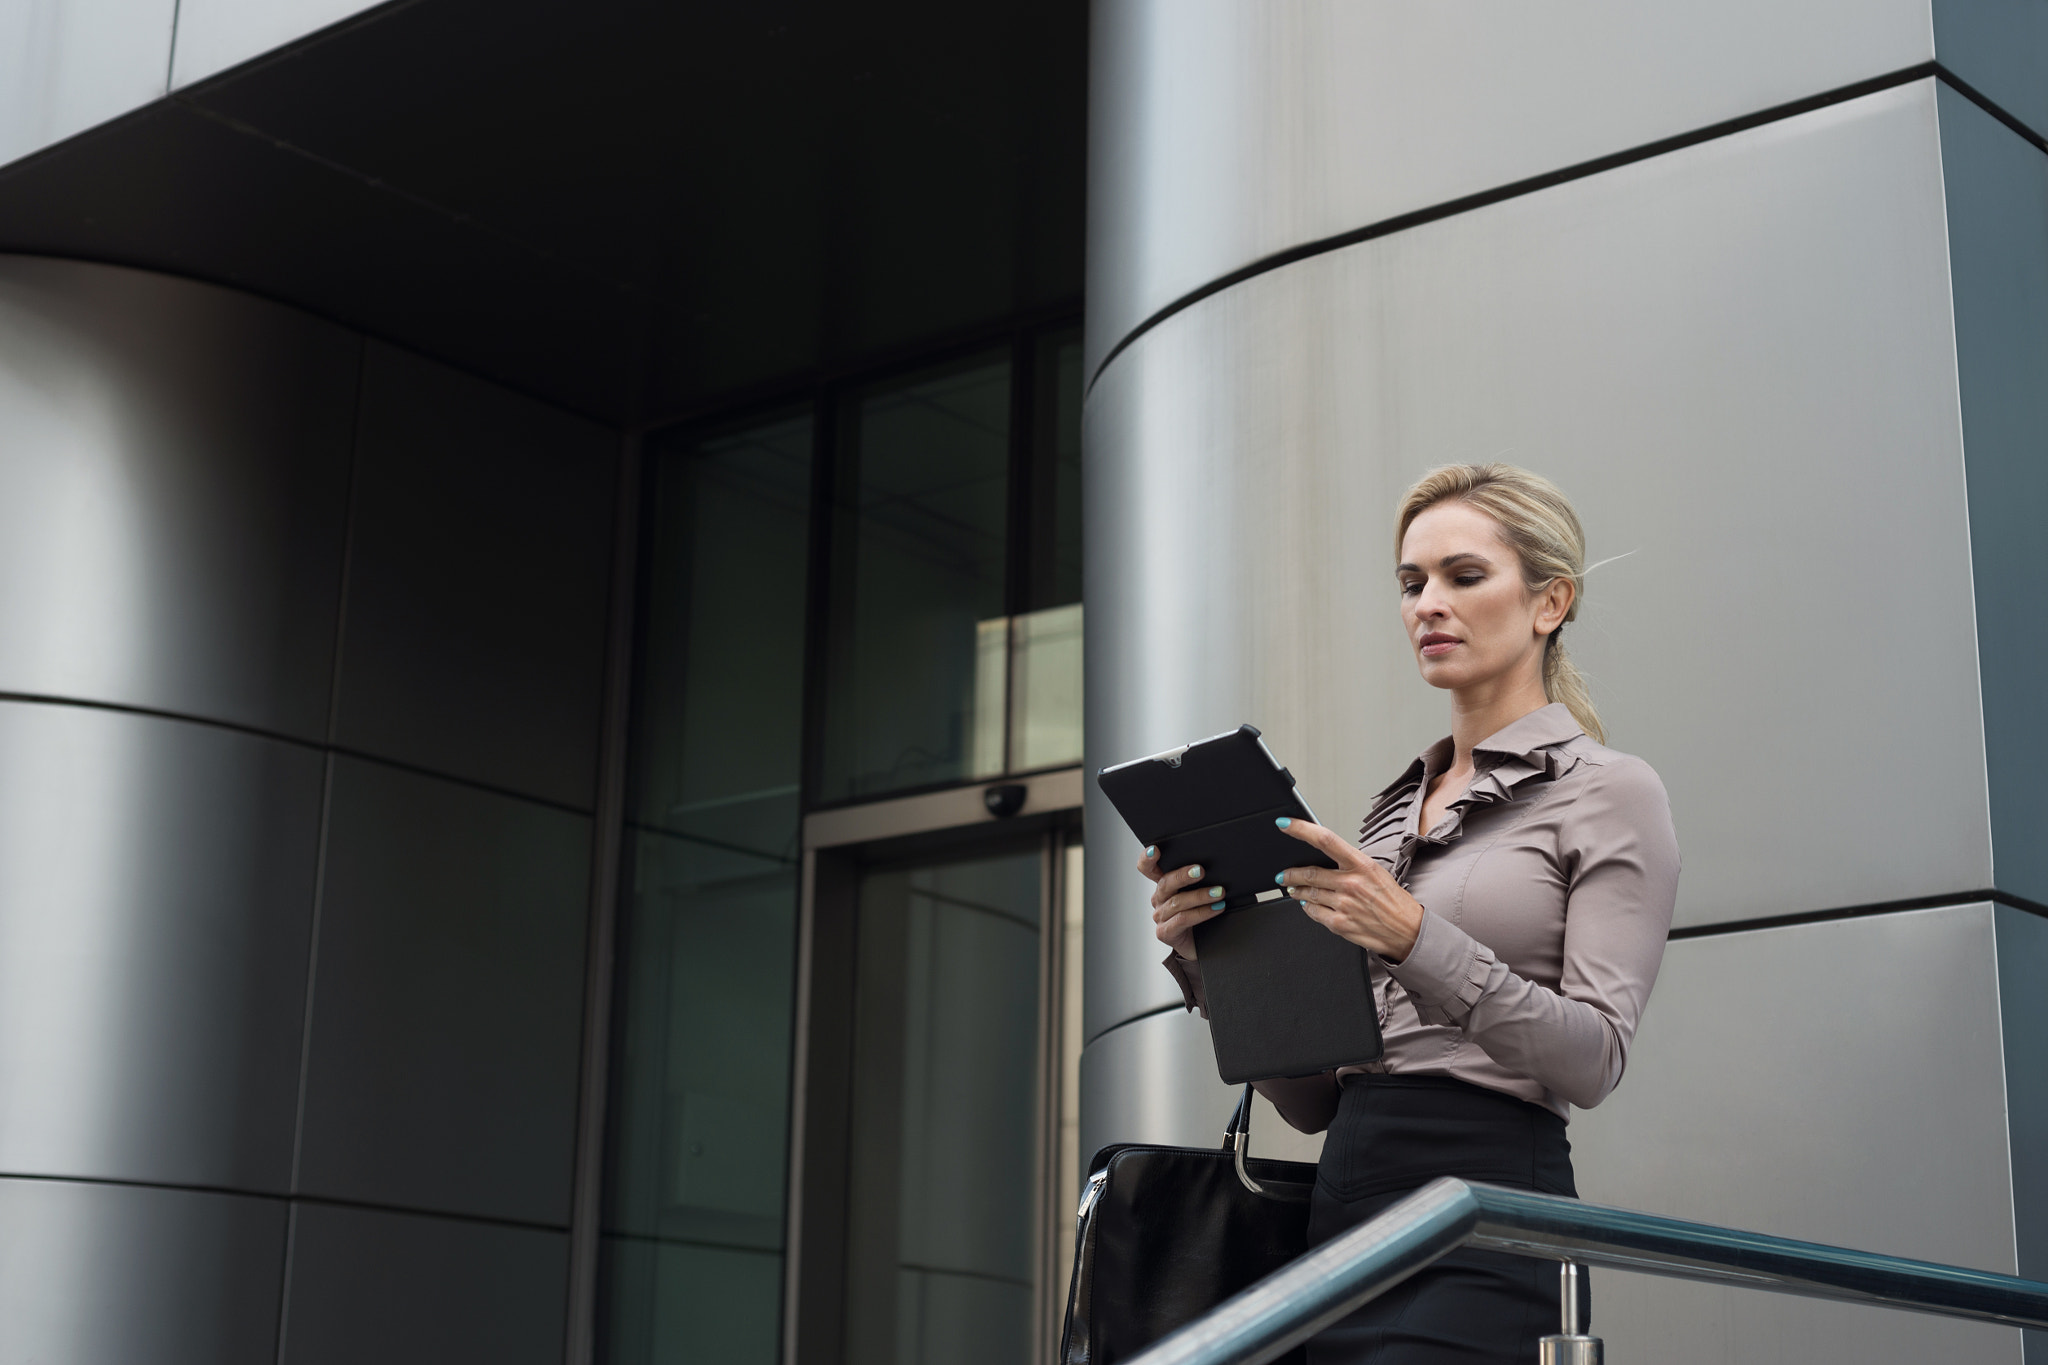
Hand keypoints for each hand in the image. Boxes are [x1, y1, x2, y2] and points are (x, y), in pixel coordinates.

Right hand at [1138, 846, 1226, 959]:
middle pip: (1165, 883)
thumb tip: (1221, 864)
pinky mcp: (1165, 933)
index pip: (1147, 868)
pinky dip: (1202, 913)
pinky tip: (1217, 908)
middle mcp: (1158, 899)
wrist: (1206, 946)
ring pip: (1177, 902)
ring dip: (1200, 896)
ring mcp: (1160, 917)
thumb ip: (1202, 879)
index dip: (1146, 858)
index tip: (1155, 849)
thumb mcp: (1201, 892)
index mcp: (1164, 885)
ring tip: (1219, 893)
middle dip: (1183, 875)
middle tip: (1201, 870)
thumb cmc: (1205, 915)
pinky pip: (1183, 919)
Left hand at [1276, 819, 1425, 960]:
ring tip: (1294, 889)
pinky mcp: (1340, 924)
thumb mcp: (1375, 872)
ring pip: (1308, 894)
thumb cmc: (1392, 899)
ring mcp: (1344, 905)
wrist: (1408, 930)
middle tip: (1283, 874)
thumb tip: (1322, 857)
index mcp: (1361, 865)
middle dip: (1290, 874)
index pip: (1326, 840)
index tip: (1284, 824)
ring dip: (1297, 891)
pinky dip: (1307, 907)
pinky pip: (1313, 912)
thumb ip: (1349, 864)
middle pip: (1309, 873)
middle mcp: (1351, 883)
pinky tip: (1308, 905)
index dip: (1301, 830)